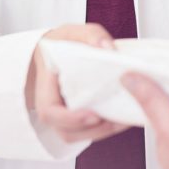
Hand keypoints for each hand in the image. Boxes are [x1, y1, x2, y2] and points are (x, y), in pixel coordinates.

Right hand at [26, 23, 127, 143]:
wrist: (56, 50)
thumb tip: (108, 48)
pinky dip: (105, 129)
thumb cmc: (62, 44)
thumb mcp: (74, 32)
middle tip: (117, 119)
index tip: (94, 114)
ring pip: (79, 136)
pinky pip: (88, 131)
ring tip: (123, 120)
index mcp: (45, 87)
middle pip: (67, 132)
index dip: (71, 118)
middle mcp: (52, 107)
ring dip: (102, 132)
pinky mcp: (78, 119)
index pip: (50, 113)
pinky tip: (122, 118)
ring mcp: (64, 116)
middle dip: (93, 130)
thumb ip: (91, 35)